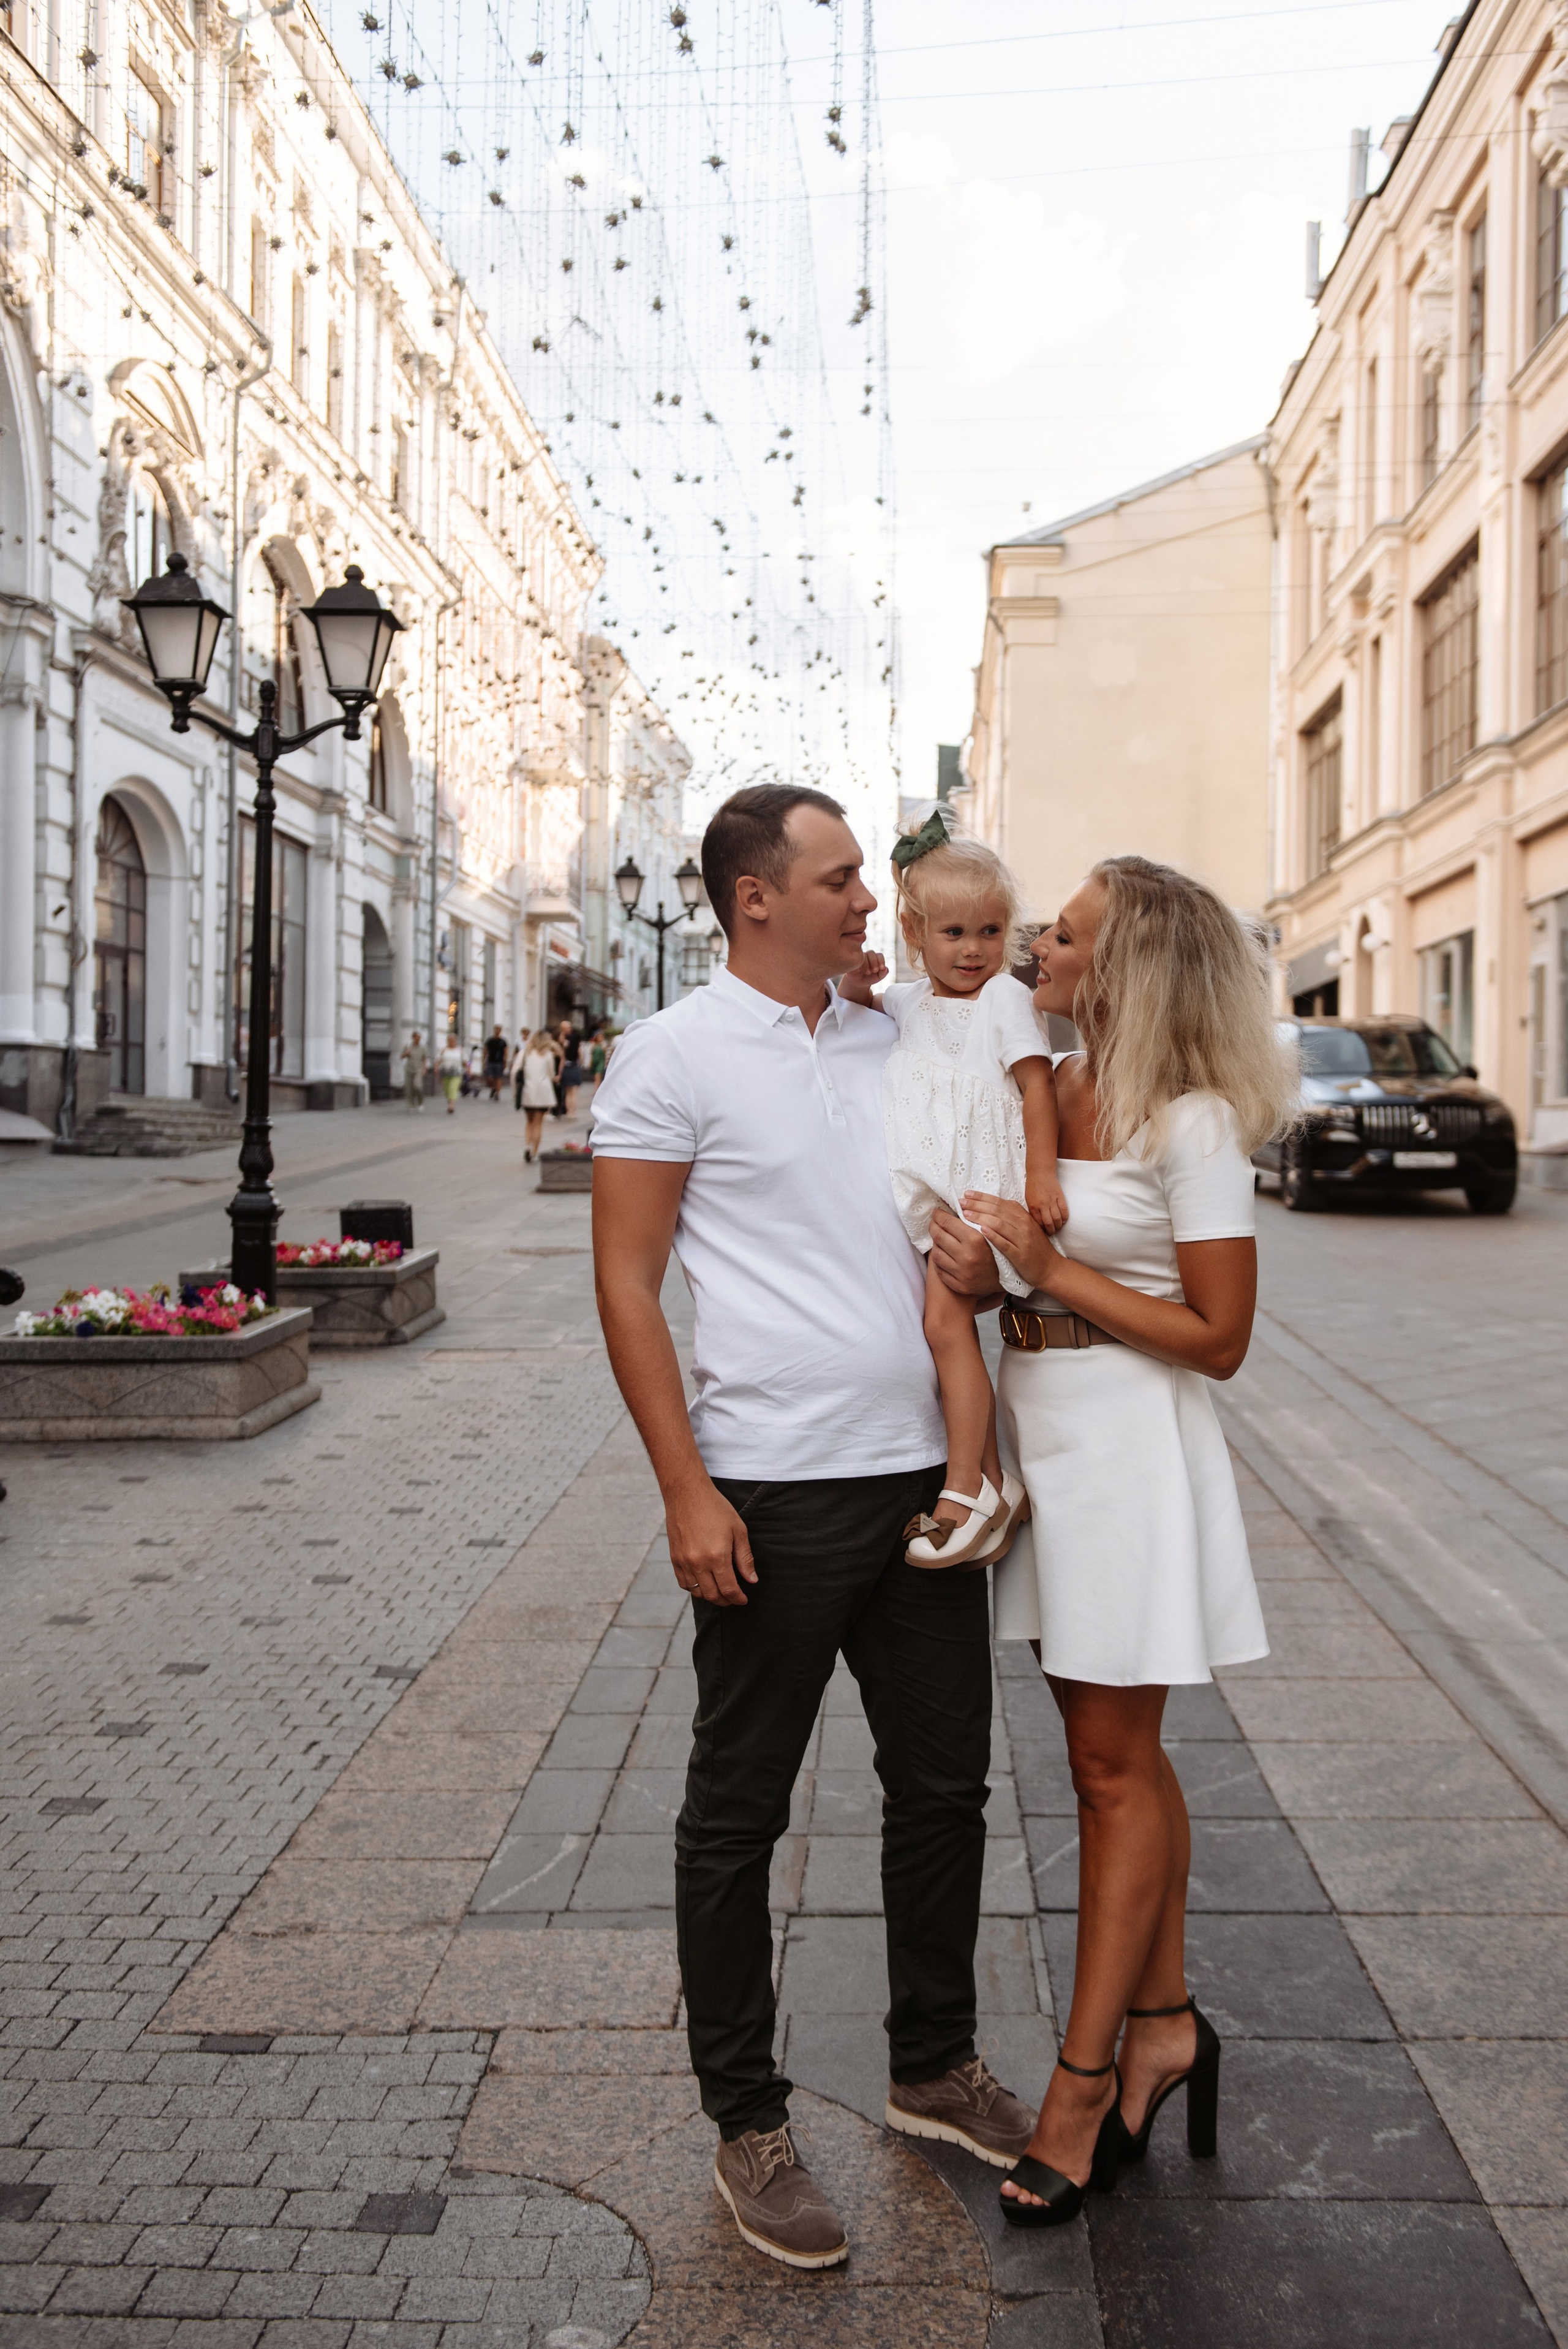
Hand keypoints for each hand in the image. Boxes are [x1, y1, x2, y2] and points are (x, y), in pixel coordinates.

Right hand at [664, 1473, 757, 1606]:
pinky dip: (695, 1588)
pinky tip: (703, 1583)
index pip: (729, 1589)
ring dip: (710, 1596)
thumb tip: (751, 1580)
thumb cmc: (715, 1508)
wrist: (687, 1493)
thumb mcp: (738, 1530)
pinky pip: (684, 1583)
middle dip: (726, 1601)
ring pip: (697, 1592)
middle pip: (713, 1595)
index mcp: (717, 1556)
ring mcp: (684, 1562)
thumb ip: (745, 1558)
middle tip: (734, 1599)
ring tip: (720, 1592)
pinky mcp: (674, 1558)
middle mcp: (698, 1563)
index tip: (743, 1600)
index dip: (738, 1598)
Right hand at [837, 949, 887, 1006]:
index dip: (881, 961)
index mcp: (875, 958)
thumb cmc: (870, 978)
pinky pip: (854, 959)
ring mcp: (859, 957)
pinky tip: (859, 971)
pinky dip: (858, 964)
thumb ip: (883, 973)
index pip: (879, 955)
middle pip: (871, 952)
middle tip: (874, 971)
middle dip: (874, 962)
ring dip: (866, 964)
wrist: (859, 983)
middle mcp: (867, 955)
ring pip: (863, 955)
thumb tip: (885, 969)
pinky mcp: (852, 961)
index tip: (881, 968)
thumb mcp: (878, 977)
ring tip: (867, 972)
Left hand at [929, 1206, 999, 1297]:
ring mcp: (962, 1273)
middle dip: (933, 1226)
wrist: (1008, 1278)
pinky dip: (938, 1262)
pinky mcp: (959, 1285)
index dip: (938, 1215)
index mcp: (976, 1240)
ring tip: (940, 1239)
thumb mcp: (990, 1232)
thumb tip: (953, 1207)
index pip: (947, 1223)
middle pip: (938, 1237)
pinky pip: (940, 1271)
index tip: (936, 1212)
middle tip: (934, 1222)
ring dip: (935, 1244)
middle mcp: (967, 1257)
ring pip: (936, 1254)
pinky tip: (943, 1255)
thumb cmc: (999, 1251)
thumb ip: (972, 1220)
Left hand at [962, 1192, 1059, 1290]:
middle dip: (977, 1205)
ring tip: (966, 1214)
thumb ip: (1012, 1216)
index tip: (967, 1193)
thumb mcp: (1027, 1227)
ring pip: (1000, 1224)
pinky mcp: (1020, 1254)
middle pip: (997, 1210)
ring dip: (981, 1217)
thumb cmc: (1035, 1247)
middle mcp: (1023, 1225)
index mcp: (1023, 1216)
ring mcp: (1022, 1239)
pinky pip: (1005, 1243)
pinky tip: (981, 1230)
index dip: (982, 1197)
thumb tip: (991, 1205)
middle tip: (961, 1202)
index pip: (999, 1202)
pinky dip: (993, 1236)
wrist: (1050, 1267)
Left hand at [1027, 1176, 1068, 1234]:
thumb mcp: (1028, 1199)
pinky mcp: (1060, 1197)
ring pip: (1057, 1219)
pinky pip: (1064, 1210)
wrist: (1040, 1172)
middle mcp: (1043, 1205)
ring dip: (1058, 1226)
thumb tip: (1038, 1222)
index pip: (1039, 1223)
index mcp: (1033, 1206)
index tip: (1043, 1232)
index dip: (1042, 1230)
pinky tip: (1063, 1221)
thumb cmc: (1033, 1185)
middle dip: (1051, 1231)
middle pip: (1049, 1223)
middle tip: (1051, 1233)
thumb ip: (1033, 1210)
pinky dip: (1064, 1218)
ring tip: (1057, 1228)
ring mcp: (1052, 1201)